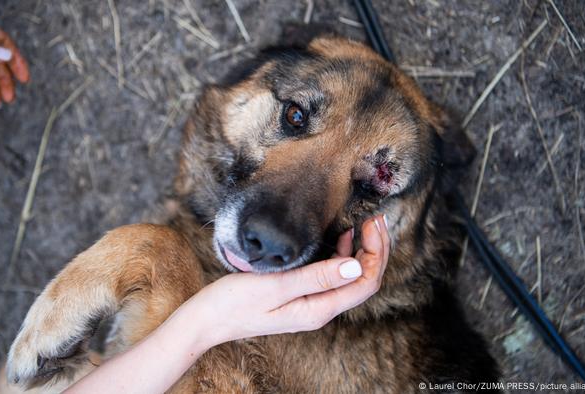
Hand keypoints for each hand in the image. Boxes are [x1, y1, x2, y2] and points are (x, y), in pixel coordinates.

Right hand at [180, 215, 389, 347]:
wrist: (207, 319)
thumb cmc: (235, 302)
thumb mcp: (275, 286)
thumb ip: (315, 277)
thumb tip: (356, 267)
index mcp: (318, 310)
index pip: (364, 283)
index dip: (375, 253)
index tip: (372, 223)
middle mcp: (320, 309)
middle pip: (363, 281)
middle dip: (375, 250)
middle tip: (377, 218)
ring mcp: (311, 303)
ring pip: (350, 277)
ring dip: (362, 251)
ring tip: (365, 222)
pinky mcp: (301, 295)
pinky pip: (332, 276)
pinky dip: (341, 255)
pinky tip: (340, 237)